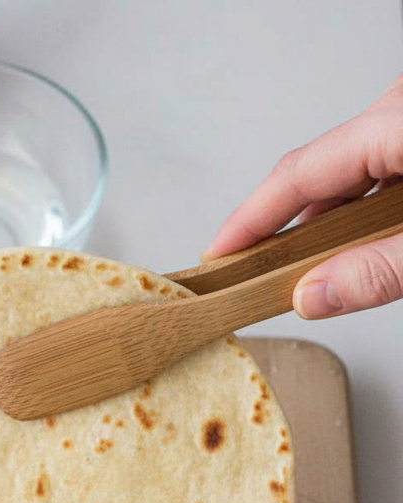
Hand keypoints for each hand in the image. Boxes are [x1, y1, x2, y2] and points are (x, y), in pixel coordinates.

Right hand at [203, 74, 402, 318]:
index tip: (216, 256)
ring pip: (346, 173)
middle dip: (282, 229)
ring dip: (325, 224)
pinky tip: (353, 244)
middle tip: (249, 277)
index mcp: (396, 122)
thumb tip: (312, 296)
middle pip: (316, 173)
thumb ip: (379, 270)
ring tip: (303, 272)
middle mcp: (398, 109)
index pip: (298, 174)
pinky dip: (357, 210)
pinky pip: (373, 167)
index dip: (249, 220)